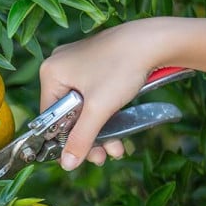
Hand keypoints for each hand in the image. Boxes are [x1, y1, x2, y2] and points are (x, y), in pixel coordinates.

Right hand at [40, 19, 173, 169]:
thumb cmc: (122, 68)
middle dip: (88, 137)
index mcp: (51, 72)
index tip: (82, 155)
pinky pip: (93, 95)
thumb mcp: (99, 109)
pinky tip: (119, 127)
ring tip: (116, 148)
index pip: (50, 116)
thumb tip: (67, 165)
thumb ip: (81, 138)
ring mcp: (77, 63)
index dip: (65, 138)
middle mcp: (59, 65)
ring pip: (83, 107)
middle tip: (102, 156)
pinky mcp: (95, 63)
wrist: (155, 40)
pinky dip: (104, 112)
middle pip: (68, 114)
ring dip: (100, 129)